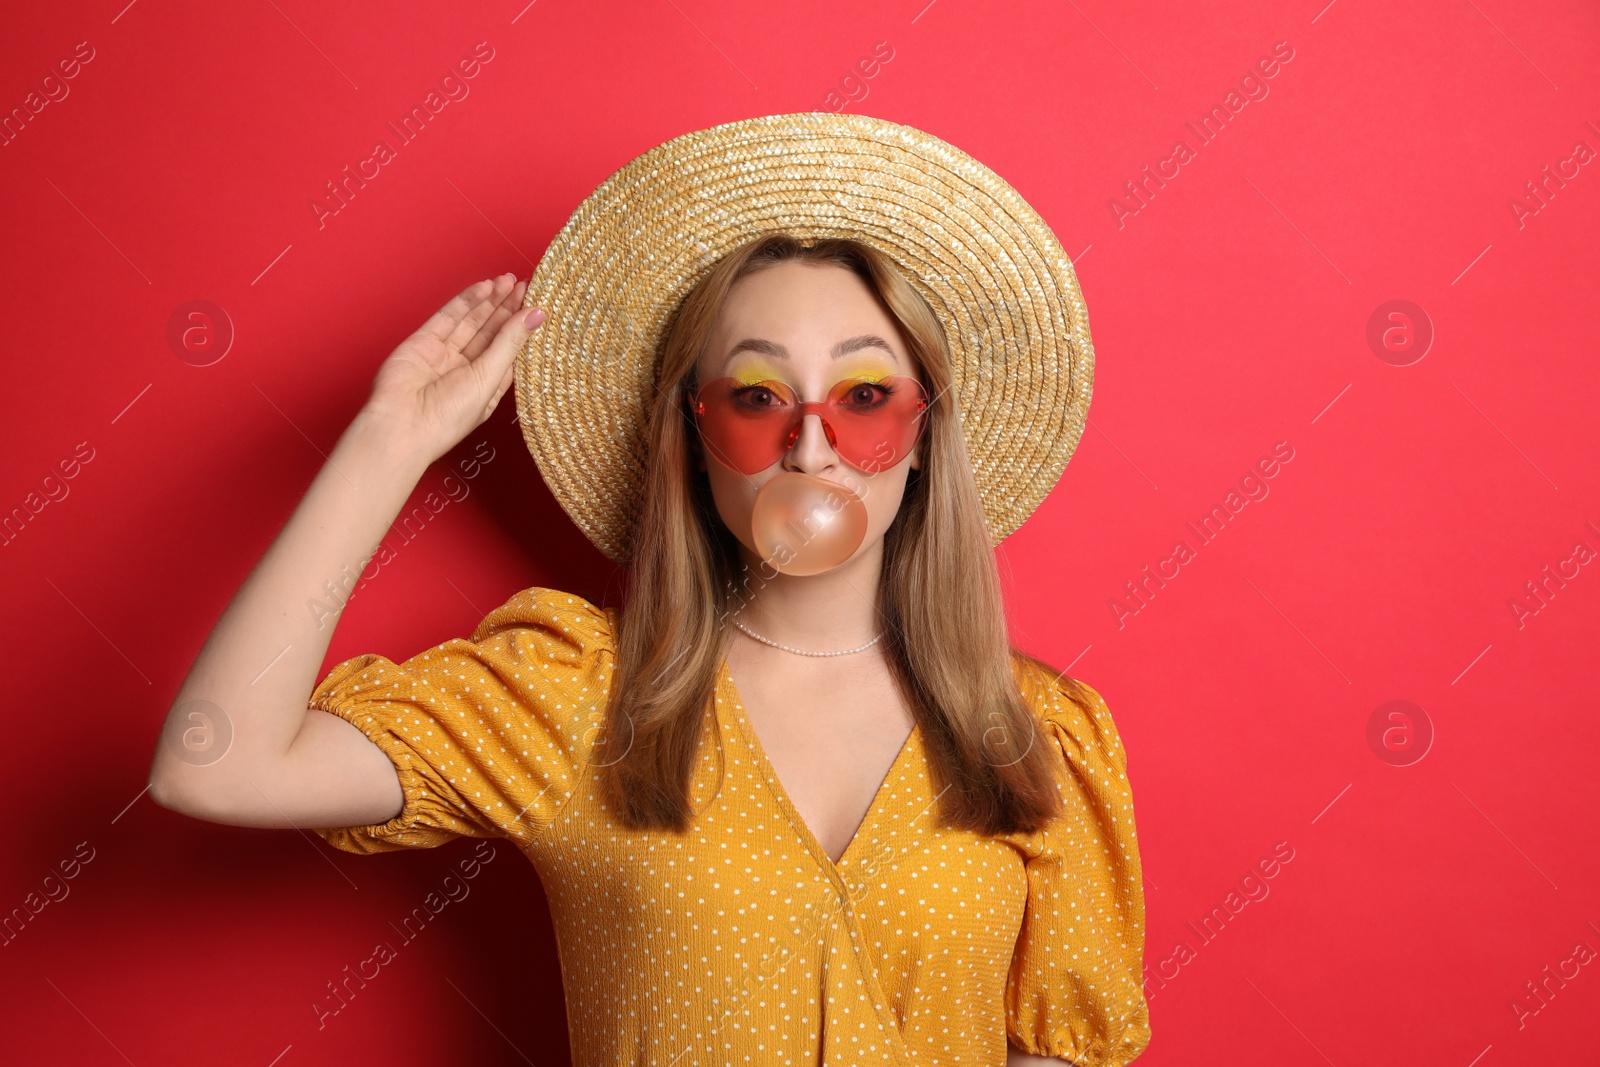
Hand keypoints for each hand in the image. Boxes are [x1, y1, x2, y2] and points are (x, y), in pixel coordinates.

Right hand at [360, 274, 545, 463]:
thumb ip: (510, 343)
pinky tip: (485, 288)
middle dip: (507, 309)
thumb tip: (536, 315)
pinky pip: (449, 317)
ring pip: (471, 322)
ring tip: (508, 281)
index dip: (521, 328)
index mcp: (486, 386)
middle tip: (524, 285)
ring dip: (490, 301)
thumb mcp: (488, 378)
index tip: (537, 304)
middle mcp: (466, 370)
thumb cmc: (447, 417)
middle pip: (491, 332)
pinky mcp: (423, 342)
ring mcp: (444, 354)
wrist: (401, 425)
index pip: (508, 350)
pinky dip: (467, 301)